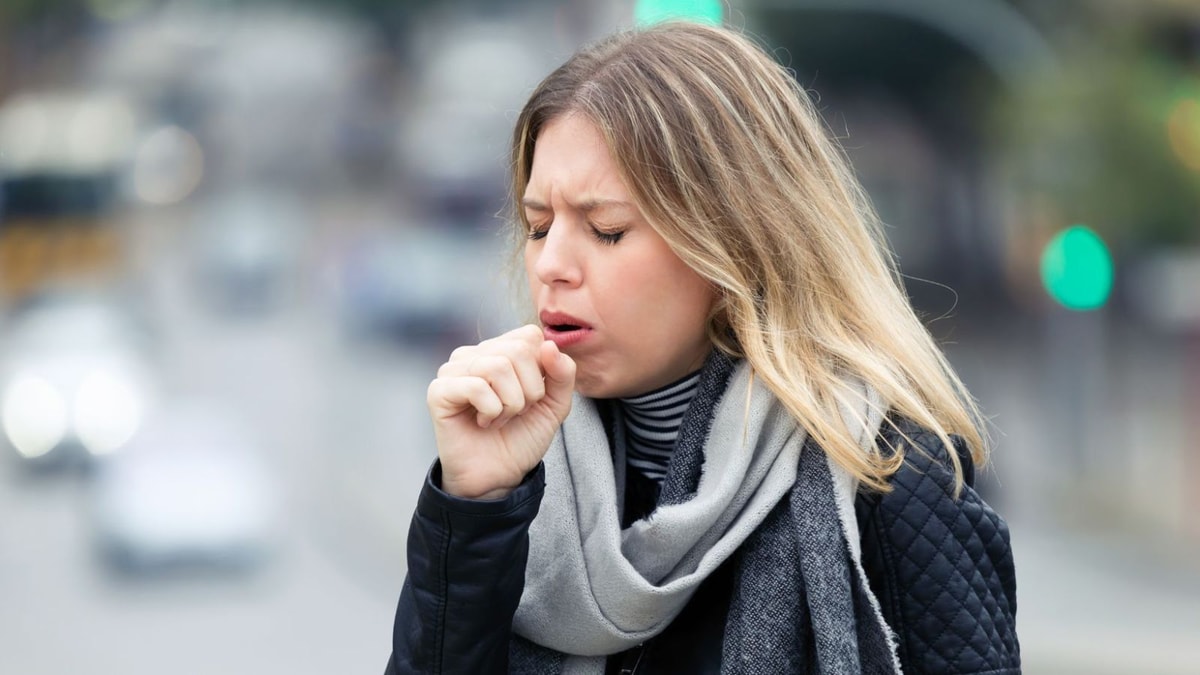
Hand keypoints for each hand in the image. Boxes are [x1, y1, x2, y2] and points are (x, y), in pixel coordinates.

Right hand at [426, 324, 575, 498]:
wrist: (499, 475)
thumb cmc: (521, 436)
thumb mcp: (555, 404)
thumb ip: (562, 373)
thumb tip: (550, 345)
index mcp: (500, 350)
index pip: (530, 336)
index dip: (542, 369)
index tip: (533, 396)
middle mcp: (475, 354)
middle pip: (517, 350)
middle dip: (529, 390)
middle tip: (517, 411)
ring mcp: (453, 370)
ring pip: (497, 367)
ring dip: (510, 403)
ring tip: (500, 418)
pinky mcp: (439, 391)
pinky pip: (476, 386)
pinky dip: (491, 410)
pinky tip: (484, 422)